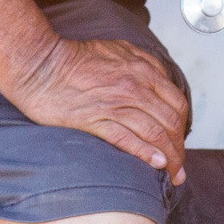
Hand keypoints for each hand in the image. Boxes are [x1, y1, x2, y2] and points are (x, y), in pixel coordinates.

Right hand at [10, 35, 190, 183]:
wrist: (40, 64)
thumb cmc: (75, 57)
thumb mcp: (118, 49)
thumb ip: (143, 64)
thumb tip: (160, 81)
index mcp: (142, 70)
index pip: (177, 104)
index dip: (184, 127)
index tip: (180, 142)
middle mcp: (134, 87)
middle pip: (171, 123)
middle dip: (180, 149)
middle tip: (180, 167)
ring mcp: (115, 104)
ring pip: (154, 134)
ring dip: (169, 158)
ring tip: (172, 174)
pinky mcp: (95, 120)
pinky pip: (128, 140)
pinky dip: (146, 154)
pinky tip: (156, 165)